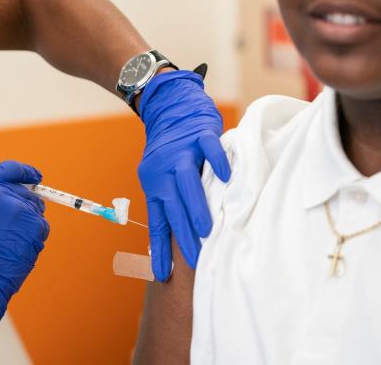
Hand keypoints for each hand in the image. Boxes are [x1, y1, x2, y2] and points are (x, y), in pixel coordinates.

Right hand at [0, 161, 49, 334]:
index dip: (25, 172)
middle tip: (11, 227)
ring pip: (35, 208)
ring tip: (10, 240)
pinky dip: (34, 235)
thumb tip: (21, 195)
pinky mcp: (34, 222)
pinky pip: (41, 225)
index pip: (9, 169)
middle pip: (25, 190)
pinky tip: (19, 247)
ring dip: (29, 222)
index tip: (36, 176)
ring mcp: (19, 206)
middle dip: (24, 205)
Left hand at [137, 69, 230, 280]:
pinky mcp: (200, 133)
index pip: (156, 220)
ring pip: (186, 180)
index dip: (159, 248)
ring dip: (195, 206)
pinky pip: (209, 147)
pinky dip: (216, 161)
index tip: (163, 275)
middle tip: (194, 260)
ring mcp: (182, 149)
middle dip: (182, 235)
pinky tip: (226, 177)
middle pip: (171, 205)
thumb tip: (173, 241)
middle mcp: (164, 168)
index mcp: (153, 182)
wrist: (171, 106)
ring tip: (205, 230)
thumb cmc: (171, 151)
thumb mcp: (162, 178)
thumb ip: (169, 205)